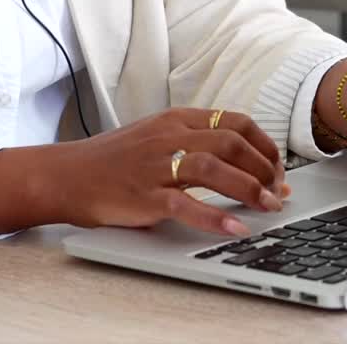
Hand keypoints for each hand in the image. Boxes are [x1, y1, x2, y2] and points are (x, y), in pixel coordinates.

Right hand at [0, 108, 289, 239]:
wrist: (66, 173)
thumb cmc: (112, 160)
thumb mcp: (155, 136)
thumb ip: (191, 141)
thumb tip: (235, 157)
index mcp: (175, 119)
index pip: (234, 120)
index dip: (264, 144)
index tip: (278, 166)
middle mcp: (169, 136)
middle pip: (231, 140)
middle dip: (265, 166)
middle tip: (280, 190)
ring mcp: (156, 164)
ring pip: (213, 166)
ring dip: (249, 187)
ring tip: (270, 206)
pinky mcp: (143, 195)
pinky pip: (185, 203)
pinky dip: (215, 216)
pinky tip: (235, 227)